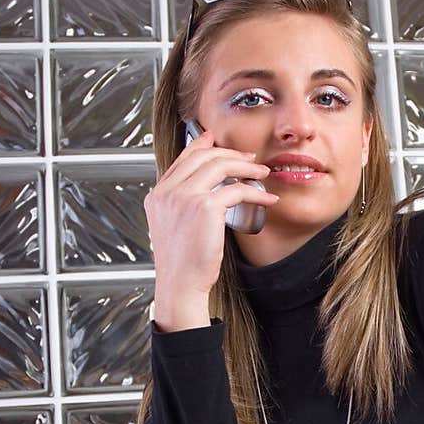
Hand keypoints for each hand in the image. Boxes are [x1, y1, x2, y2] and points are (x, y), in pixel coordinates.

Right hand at [144, 130, 278, 330]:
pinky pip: (236, 190)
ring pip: (219, 165)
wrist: (180, 285)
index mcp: (158, 196)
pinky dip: (255, 191)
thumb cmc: (182, 264)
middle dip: (229, 153)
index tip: (214, 138)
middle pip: (202, 156)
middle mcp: (167, 192)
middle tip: (248, 158)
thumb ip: (182, 204)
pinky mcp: (204, 207)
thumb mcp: (174, 227)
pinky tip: (266, 197)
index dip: (200, 145)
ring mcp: (183, 197)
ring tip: (260, 172)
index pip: (182, 159)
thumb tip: (205, 188)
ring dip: (245, 166)